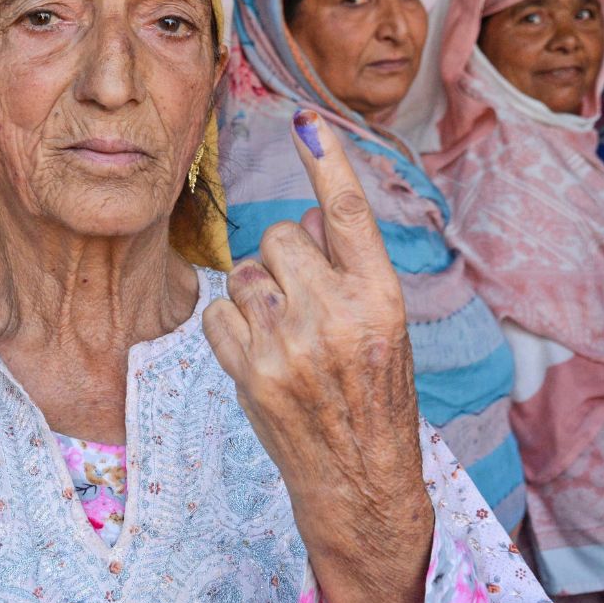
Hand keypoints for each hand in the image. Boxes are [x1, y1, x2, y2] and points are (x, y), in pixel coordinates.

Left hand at [204, 109, 431, 602]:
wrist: (359, 481)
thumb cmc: (376, 397)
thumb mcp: (385, 327)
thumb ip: (350, 268)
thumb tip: (312, 214)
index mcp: (381, 297)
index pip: (350, 214)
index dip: (327, 162)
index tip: (306, 121)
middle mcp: (336, 315)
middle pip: (282, 234)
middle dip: (285, 256)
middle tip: (302, 297)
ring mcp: (289, 344)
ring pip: (243, 271)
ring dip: (257, 291)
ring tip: (283, 331)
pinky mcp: (250, 372)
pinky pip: (218, 311)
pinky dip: (231, 324)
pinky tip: (259, 351)